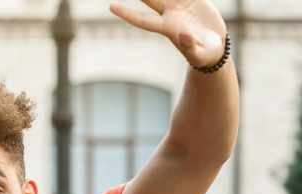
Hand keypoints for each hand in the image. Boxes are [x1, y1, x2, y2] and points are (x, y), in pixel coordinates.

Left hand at [109, 0, 227, 67]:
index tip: (111, 7)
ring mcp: (179, 5)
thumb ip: (189, 47)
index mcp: (167, 28)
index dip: (127, 14)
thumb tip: (183, 36)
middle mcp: (169, 14)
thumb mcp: (198, 55)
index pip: (142, 20)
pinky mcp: (192, 0)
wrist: (214, 45)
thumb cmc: (204, 55)